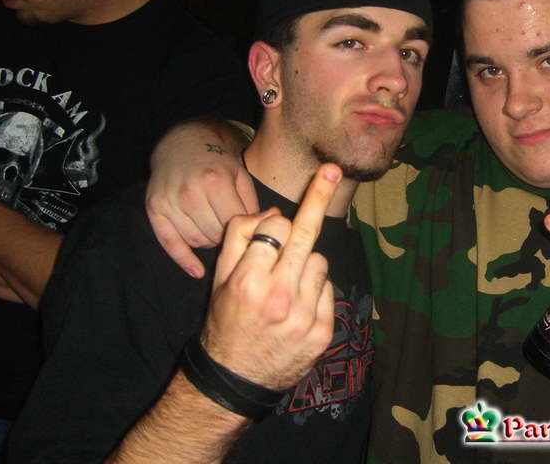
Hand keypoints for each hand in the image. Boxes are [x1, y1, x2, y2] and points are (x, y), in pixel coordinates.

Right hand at [146, 121, 256, 278]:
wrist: (182, 144)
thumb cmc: (217, 163)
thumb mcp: (241, 176)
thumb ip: (253, 205)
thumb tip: (269, 226)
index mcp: (215, 182)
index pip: (235, 223)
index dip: (245, 230)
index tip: (251, 232)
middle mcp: (190, 193)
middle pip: (216, 234)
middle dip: (227, 236)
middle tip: (232, 229)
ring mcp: (170, 202)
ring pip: (197, 241)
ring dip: (209, 240)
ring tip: (215, 228)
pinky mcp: (154, 210)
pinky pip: (169, 243)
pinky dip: (184, 259)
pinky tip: (197, 271)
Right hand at [201, 164, 340, 390]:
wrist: (236, 380)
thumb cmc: (226, 321)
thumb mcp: (218, 279)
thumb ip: (239, 239)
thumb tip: (273, 211)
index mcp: (249, 281)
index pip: (275, 226)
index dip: (272, 224)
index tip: (273, 226)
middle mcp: (279, 296)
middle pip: (306, 233)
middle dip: (318, 197)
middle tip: (331, 169)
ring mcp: (305, 315)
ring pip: (319, 260)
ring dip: (305, 262)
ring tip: (286, 285)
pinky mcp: (323, 331)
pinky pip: (328, 288)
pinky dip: (316, 288)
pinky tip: (298, 304)